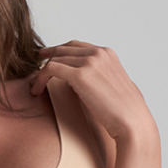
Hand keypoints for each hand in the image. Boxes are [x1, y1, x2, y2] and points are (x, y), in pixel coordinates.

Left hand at [30, 40, 157, 143]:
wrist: (132, 121)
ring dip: (41, 72)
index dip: (60, 51)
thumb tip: (89, 83)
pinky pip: (51, 69)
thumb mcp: (115, 86)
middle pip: (63, 49)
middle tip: (35, 67)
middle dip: (47, 57)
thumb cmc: (125, 111)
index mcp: (108, 53)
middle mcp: (98, 53)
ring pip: (55, 59)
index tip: (48, 58)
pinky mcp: (80, 75)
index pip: (77, 46)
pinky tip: (36, 90)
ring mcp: (90, 62)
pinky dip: (40, 78)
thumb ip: (102, 77)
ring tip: (35, 86)